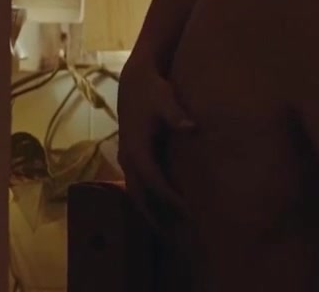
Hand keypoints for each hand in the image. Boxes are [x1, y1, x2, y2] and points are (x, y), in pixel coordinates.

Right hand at [116, 48, 194, 232]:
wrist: (134, 80)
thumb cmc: (153, 89)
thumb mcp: (164, 98)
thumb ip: (176, 114)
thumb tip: (191, 127)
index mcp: (137, 149)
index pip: (154, 181)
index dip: (170, 198)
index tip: (188, 211)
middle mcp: (129, 158)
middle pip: (141, 197)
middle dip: (157, 217)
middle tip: (178, 238)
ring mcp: (127, 159)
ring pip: (137, 195)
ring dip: (151, 214)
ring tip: (170, 234)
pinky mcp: (132, 157)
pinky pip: (138, 186)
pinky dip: (149, 202)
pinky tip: (163, 211)